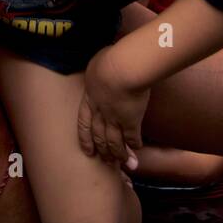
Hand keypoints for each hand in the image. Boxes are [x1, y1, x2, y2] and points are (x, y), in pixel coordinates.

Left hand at [78, 45, 148, 167]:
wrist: (121, 69)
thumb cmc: (108, 60)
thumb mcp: (98, 62)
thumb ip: (99, 68)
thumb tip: (103, 63)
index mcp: (90, 98)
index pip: (84, 122)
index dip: (85, 137)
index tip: (87, 149)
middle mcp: (100, 113)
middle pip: (99, 136)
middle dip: (101, 150)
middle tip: (104, 161)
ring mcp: (115, 119)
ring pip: (114, 142)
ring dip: (118, 153)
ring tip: (123, 162)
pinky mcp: (131, 121)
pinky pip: (132, 137)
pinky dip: (134, 144)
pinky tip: (137, 149)